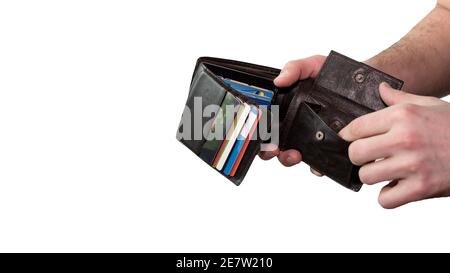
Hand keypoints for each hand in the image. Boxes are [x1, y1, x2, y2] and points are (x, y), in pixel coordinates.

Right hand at [259, 55, 325, 167]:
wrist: (365, 83)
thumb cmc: (335, 75)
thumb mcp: (312, 66)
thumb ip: (295, 68)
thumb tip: (278, 81)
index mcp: (286, 110)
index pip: (265, 124)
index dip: (258, 131)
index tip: (260, 132)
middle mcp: (295, 127)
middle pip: (274, 145)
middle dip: (269, 151)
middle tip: (274, 148)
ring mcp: (312, 140)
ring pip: (293, 157)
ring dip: (288, 159)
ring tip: (295, 155)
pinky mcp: (330, 148)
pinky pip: (320, 164)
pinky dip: (316, 167)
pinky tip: (318, 164)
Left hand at [339, 82, 449, 207]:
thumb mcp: (429, 105)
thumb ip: (399, 99)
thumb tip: (380, 88)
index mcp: (402, 116)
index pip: (356, 127)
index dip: (350, 136)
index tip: (352, 140)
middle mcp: (405, 138)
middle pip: (355, 153)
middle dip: (359, 157)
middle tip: (370, 157)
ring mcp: (413, 164)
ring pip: (367, 176)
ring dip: (374, 177)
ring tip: (387, 171)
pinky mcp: (422, 188)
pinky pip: (385, 199)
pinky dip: (389, 196)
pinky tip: (399, 186)